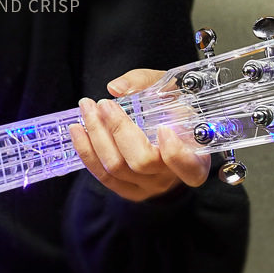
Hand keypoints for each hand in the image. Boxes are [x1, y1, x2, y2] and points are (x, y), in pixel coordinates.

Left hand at [68, 68, 210, 201]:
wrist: (166, 130)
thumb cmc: (172, 109)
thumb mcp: (169, 89)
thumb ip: (145, 82)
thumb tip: (116, 88)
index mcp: (194, 157)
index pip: (188, 167)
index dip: (175, 153)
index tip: (163, 129)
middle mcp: (171, 177)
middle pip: (141, 162)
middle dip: (117, 129)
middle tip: (103, 104)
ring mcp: (147, 187)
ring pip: (115, 168)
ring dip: (95, 136)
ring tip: (86, 110)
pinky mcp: (126, 190)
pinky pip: (102, 176)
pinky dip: (86, 151)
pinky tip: (78, 131)